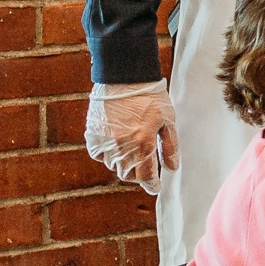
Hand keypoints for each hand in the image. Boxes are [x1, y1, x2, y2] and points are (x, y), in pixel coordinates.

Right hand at [85, 80, 178, 194]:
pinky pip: (99, 154)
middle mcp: (122, 147)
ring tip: (132, 151)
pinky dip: (108, 154)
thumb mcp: (169, 120)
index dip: (152, 185)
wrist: (124, 78)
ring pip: (113, 166)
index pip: (146, 176)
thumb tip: (172, 168)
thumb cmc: (150, 97)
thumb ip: (170, 147)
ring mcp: (105, 142)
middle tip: (146, 166)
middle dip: (139, 174)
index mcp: (144, 144)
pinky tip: (117, 144)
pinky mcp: (92, 135)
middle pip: (129, 174)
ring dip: (124, 164)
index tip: (155, 187)